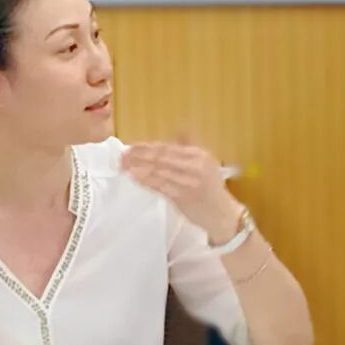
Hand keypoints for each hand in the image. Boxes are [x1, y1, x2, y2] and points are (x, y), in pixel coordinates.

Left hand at [120, 141, 241, 242]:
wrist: (222, 215)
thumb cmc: (211, 190)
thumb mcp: (206, 163)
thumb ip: (191, 147)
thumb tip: (180, 129)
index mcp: (199, 155)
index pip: (168, 147)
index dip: (147, 146)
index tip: (131, 146)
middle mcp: (195, 165)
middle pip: (161, 157)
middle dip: (139, 155)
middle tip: (122, 155)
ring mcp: (189, 181)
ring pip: (159, 171)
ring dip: (139, 167)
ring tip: (124, 165)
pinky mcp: (183, 197)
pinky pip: (160, 186)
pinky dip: (146, 180)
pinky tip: (135, 177)